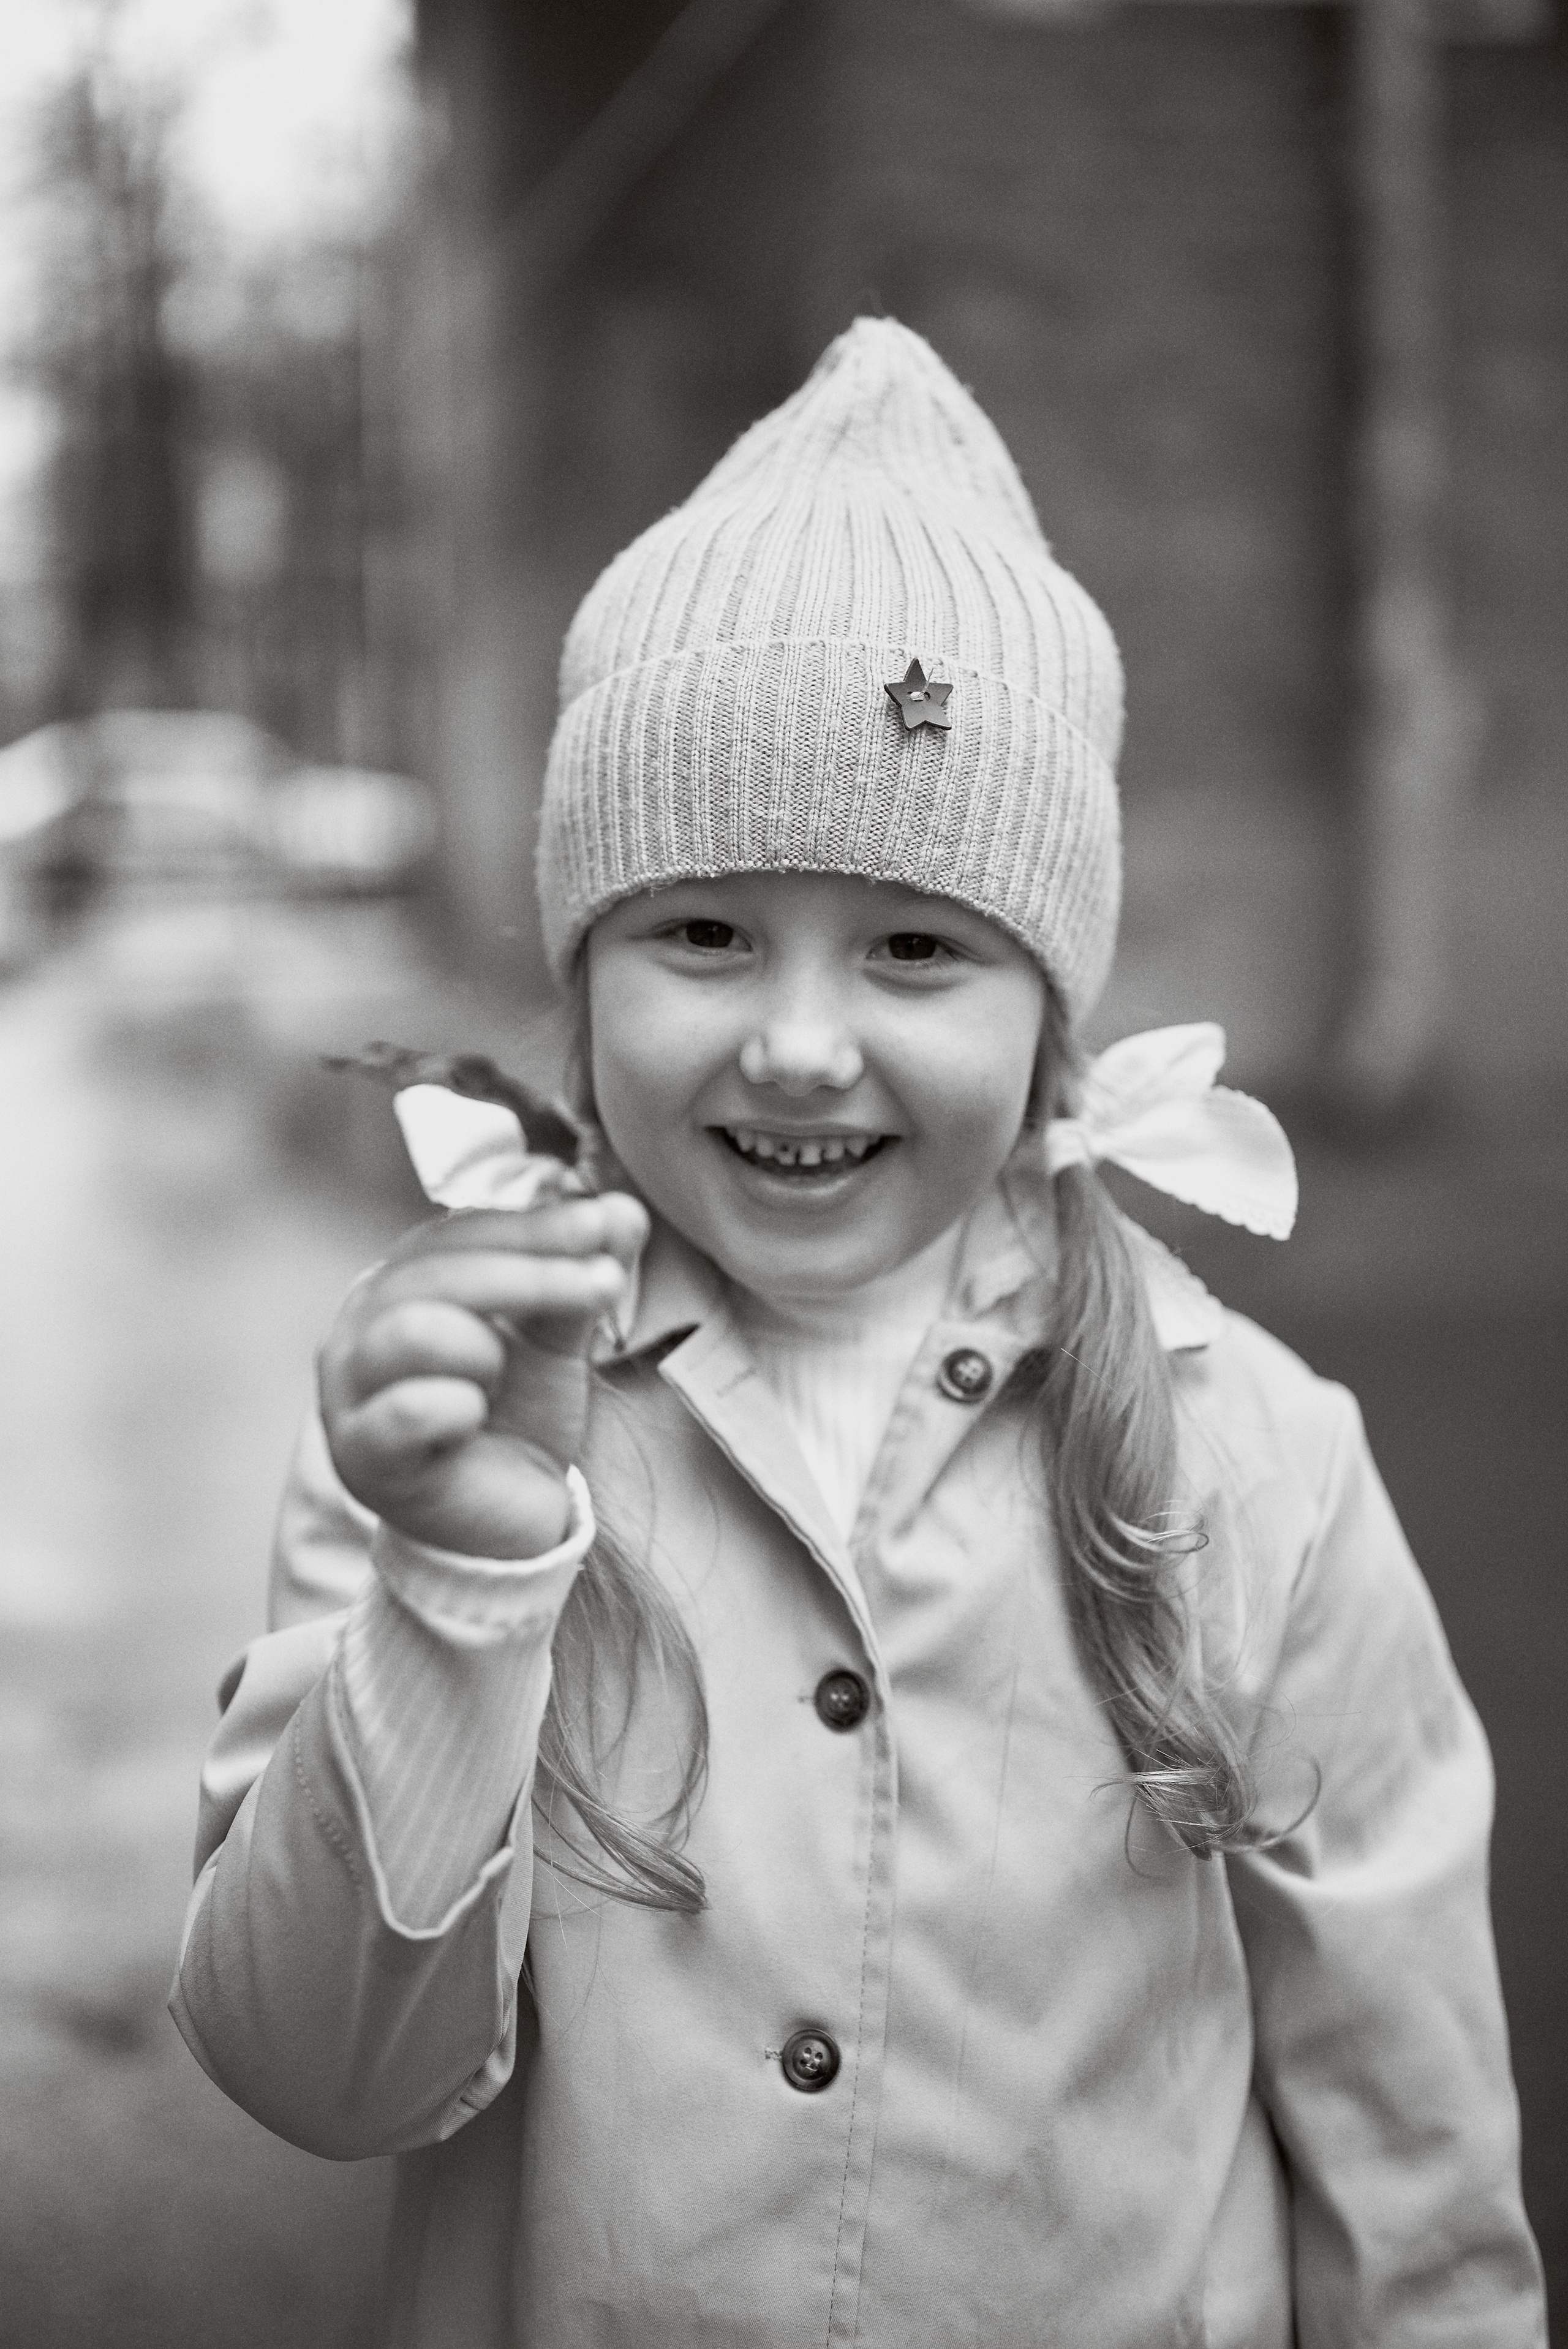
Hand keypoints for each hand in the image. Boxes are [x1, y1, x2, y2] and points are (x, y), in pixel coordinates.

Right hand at [318, 1193, 647, 1557]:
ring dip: (482, 1346)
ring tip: (501, 1379)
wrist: (503, 1529)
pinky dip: (451, 1405)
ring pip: (412, 1330)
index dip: (533, 1225)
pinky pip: (403, 1412)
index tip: (605, 1223)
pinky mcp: (363, 1455)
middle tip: (605, 1283)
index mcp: (399, 1284)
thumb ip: (577, 1278)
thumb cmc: (515, 1421)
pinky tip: (474, 1414)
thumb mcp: (555, 1342)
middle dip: (532, 1274)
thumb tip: (625, 1211)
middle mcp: (359, 1327)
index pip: (458, 1232)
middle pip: (438, 1272)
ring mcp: (349, 1392)